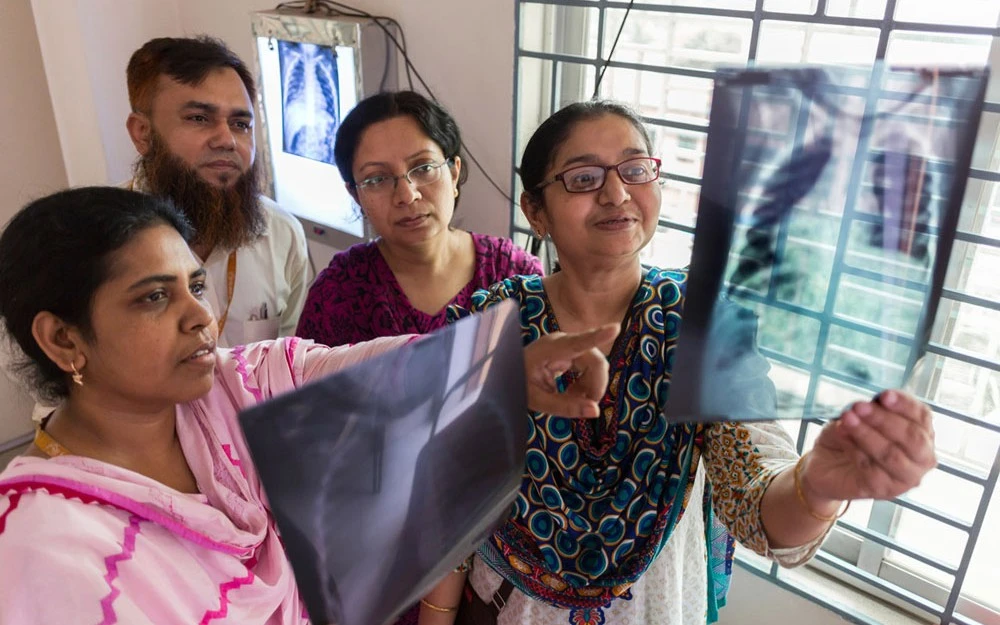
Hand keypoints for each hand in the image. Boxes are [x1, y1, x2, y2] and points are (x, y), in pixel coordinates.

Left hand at [523, 324, 617, 417]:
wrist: (507, 373)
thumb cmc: (517, 383)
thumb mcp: (537, 400)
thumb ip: (565, 406)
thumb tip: (596, 411)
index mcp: (550, 349)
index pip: (578, 343)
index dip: (598, 337)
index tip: (615, 328)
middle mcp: (563, 342)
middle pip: (595, 361)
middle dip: (595, 386)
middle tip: (584, 405)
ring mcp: (569, 345)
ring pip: (596, 366)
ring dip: (590, 387)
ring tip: (572, 398)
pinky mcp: (572, 351)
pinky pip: (590, 367)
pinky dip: (586, 384)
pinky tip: (573, 392)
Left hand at [802, 390, 936, 504]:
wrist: (826, 464)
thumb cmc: (850, 436)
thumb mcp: (858, 416)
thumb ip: (869, 409)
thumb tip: (869, 403)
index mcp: (922, 433)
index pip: (922, 416)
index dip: (905, 405)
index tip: (884, 395)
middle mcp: (922, 457)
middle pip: (913, 437)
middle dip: (884, 419)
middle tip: (859, 407)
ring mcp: (906, 477)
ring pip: (892, 454)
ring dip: (867, 434)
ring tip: (847, 418)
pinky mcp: (885, 490)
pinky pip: (872, 468)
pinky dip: (855, 448)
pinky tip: (842, 434)